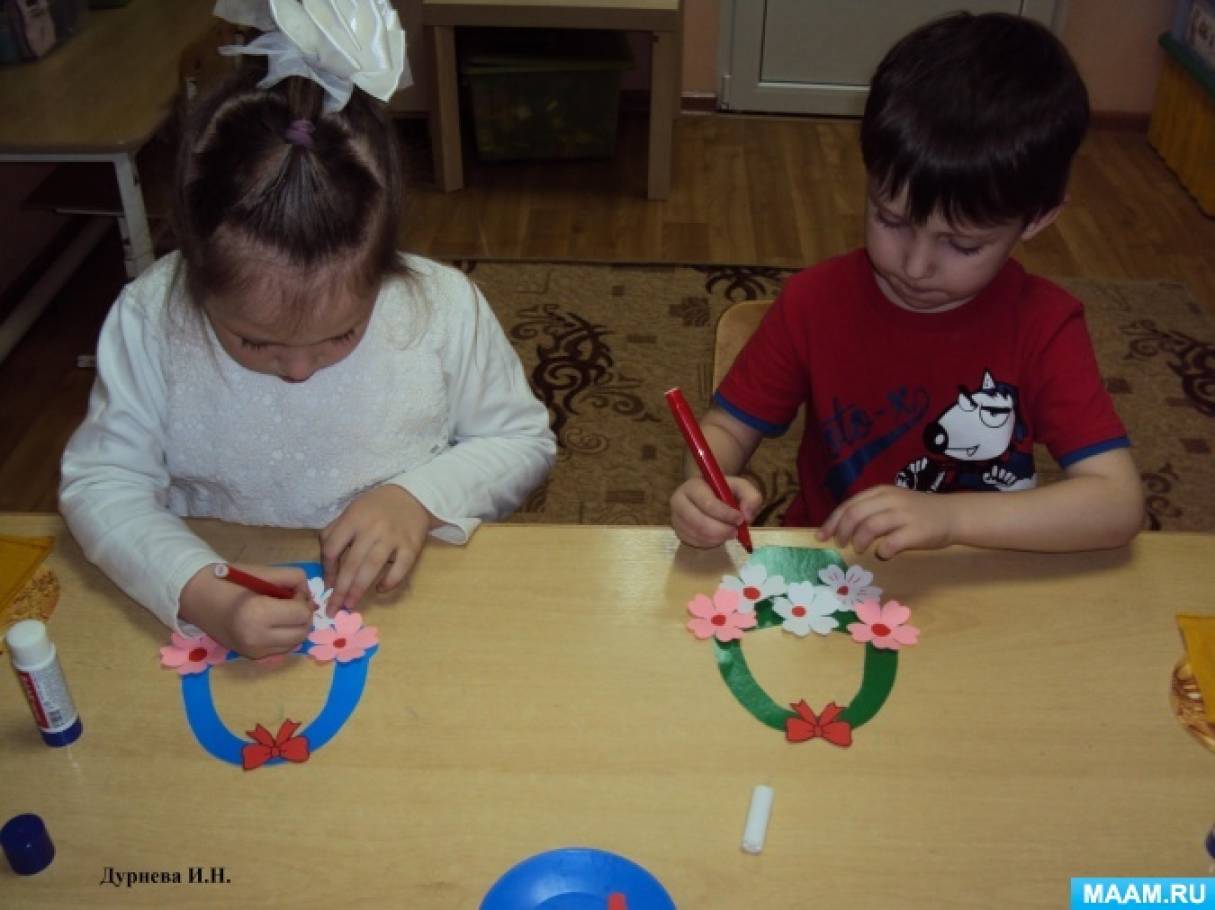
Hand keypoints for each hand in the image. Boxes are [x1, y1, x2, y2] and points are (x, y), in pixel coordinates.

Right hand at [179, 563, 312, 658]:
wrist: (196, 597)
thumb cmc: (229, 579)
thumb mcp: (264, 572)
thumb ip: (294, 580)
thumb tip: (311, 599)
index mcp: (257, 614)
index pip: (302, 614)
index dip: (303, 599)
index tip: (291, 591)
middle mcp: (256, 638)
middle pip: (303, 632)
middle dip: (303, 615)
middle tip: (290, 601)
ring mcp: (253, 651)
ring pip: (296, 643)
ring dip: (296, 627)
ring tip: (281, 612)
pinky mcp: (251, 656)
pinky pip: (282, 648)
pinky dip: (285, 636)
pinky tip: (273, 623)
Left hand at [320, 484, 432, 612]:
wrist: (412, 496)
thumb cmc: (375, 507)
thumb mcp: (351, 512)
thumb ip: (335, 534)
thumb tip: (328, 571)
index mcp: (353, 519)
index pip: (332, 548)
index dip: (327, 570)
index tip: (327, 586)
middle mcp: (371, 528)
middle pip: (351, 563)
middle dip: (340, 589)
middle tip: (334, 609)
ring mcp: (393, 537)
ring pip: (372, 567)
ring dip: (359, 589)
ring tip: (350, 605)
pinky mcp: (411, 545)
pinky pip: (400, 568)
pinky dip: (390, 581)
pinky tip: (380, 589)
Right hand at [670, 475, 760, 548]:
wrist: (707, 494)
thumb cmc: (724, 490)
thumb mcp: (741, 487)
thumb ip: (751, 497)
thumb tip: (746, 516)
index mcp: (693, 486)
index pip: (708, 504)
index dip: (726, 515)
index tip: (740, 519)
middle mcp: (678, 501)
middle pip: (699, 523)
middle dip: (722, 530)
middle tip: (736, 532)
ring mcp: (676, 518)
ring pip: (698, 535)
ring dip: (718, 538)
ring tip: (728, 532)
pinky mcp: (678, 532)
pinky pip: (695, 543)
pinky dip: (710, 543)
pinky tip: (718, 536)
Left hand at [816, 485, 956, 558]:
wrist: (952, 515)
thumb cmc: (917, 512)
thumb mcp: (891, 503)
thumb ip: (870, 510)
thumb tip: (840, 528)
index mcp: (881, 492)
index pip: (849, 505)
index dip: (832, 522)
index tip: (821, 536)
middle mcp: (890, 500)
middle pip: (855, 514)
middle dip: (842, 532)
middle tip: (841, 545)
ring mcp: (904, 515)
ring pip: (869, 527)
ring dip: (859, 541)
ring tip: (860, 549)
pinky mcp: (916, 532)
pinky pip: (890, 543)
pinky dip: (882, 551)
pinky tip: (884, 554)